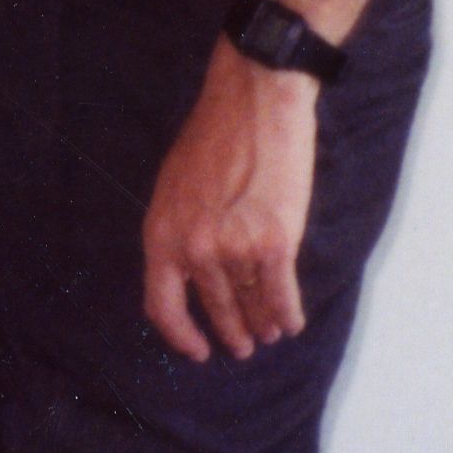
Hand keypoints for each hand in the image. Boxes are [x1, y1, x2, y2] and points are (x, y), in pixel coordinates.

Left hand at [142, 45, 323, 360]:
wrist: (254, 102)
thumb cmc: (214, 137)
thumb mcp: (174, 187)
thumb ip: (180, 231)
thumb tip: (194, 271)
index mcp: (161, 234)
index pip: (161, 305)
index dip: (180, 335)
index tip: (198, 350)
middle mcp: (194, 250)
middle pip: (213, 309)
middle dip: (231, 331)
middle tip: (242, 345)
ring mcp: (235, 249)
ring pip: (250, 304)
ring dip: (261, 324)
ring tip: (268, 334)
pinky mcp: (276, 243)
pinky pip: (281, 295)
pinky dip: (288, 313)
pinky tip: (291, 323)